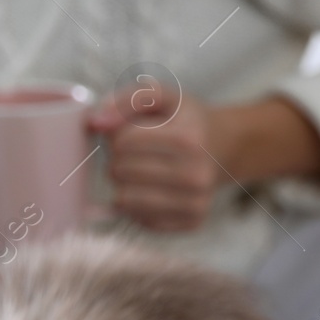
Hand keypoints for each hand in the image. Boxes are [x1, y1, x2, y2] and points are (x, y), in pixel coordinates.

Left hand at [87, 84, 220, 231]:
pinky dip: (137, 205)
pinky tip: (152, 189)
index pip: (121, 143)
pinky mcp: (191, 222)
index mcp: (188, 139)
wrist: (223, 146)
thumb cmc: (183, 120)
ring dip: (123, 184)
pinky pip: (138, 219)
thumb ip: (126, 100)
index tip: (130, 133)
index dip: (117, 136)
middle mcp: (196, 174)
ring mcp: (196, 201)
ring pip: (123, 200)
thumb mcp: (161, 97)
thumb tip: (96, 122)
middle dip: (117, 160)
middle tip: (134, 154)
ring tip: (140, 171)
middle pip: (118, 172)